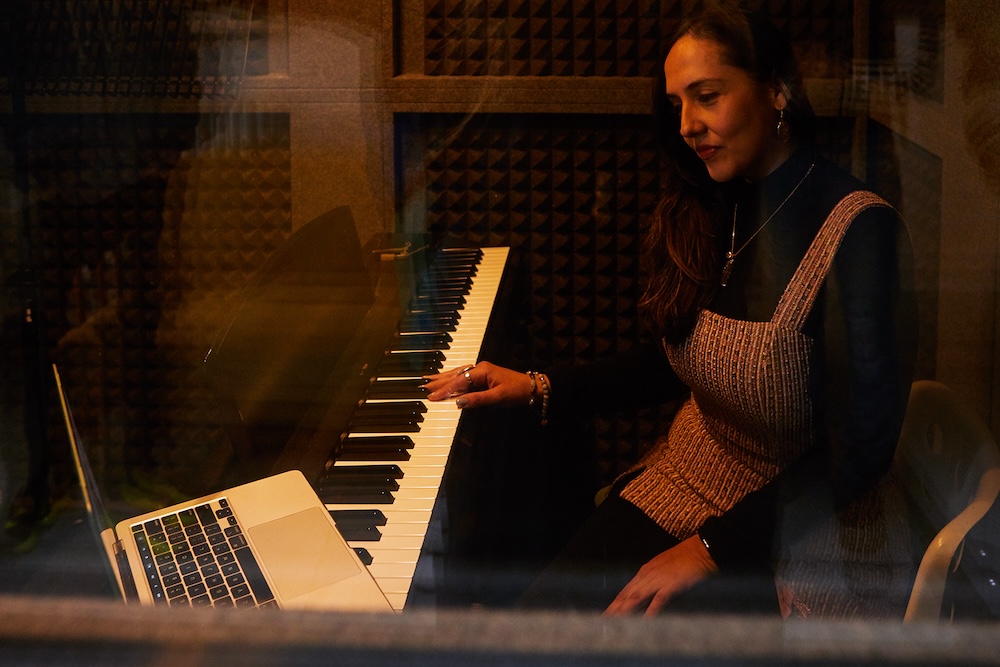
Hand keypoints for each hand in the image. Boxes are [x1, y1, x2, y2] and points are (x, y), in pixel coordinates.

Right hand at [424, 361, 533, 408]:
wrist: (533, 389)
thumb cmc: (518, 391)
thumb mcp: (498, 397)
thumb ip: (477, 399)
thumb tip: (458, 402)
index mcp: (482, 370)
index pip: (459, 381)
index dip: (445, 390)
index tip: (432, 397)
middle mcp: (480, 368)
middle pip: (455, 375)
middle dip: (439, 381)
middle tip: (424, 387)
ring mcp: (481, 372)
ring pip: (458, 375)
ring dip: (443, 379)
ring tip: (429, 381)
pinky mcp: (484, 378)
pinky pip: (464, 378)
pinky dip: (453, 380)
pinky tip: (447, 382)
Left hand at [604, 536, 718, 615]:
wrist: (702, 549)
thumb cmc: (686, 558)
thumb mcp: (664, 567)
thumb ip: (653, 579)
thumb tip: (644, 592)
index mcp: (645, 571)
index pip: (625, 591)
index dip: (615, 603)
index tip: (606, 614)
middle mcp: (647, 575)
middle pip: (626, 595)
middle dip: (614, 609)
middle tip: (602, 622)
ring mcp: (658, 579)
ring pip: (636, 597)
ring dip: (624, 611)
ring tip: (615, 623)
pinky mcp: (672, 584)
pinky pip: (659, 599)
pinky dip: (651, 610)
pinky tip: (645, 621)